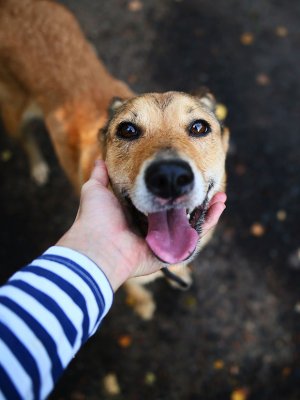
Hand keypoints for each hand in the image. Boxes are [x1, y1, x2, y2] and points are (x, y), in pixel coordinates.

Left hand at [57, 160, 225, 290]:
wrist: (98, 245)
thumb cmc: (96, 218)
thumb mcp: (96, 190)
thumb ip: (101, 175)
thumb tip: (100, 160)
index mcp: (137, 213)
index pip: (161, 199)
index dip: (174, 188)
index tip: (185, 172)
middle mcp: (152, 227)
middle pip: (180, 211)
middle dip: (195, 198)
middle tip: (206, 183)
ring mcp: (163, 240)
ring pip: (191, 223)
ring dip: (207, 209)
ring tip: (220, 194)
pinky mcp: (171, 251)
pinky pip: (194, 238)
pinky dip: (208, 222)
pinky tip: (218, 206)